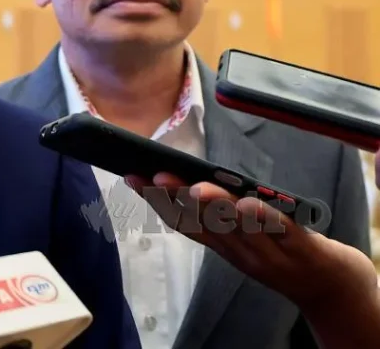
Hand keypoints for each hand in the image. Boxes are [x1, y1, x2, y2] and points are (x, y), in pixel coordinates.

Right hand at [125, 173, 375, 316]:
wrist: (329, 287)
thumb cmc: (282, 250)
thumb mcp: (245, 235)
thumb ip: (219, 211)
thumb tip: (187, 176)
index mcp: (223, 245)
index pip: (183, 222)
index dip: (156, 201)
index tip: (131, 176)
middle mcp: (240, 251)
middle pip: (206, 224)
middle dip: (180, 198)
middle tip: (157, 175)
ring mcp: (271, 252)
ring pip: (240, 229)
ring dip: (218, 208)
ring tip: (198, 187)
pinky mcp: (304, 250)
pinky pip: (282, 233)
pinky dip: (264, 219)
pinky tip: (250, 203)